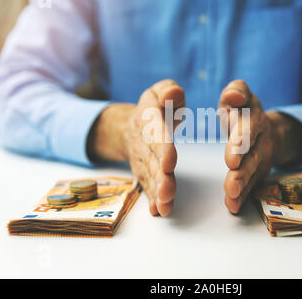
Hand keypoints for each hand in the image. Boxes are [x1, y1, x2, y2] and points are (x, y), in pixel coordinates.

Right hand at [88, 79, 184, 216]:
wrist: (129, 126)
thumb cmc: (154, 107)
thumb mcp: (159, 91)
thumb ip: (168, 90)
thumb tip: (173, 94)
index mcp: (148, 119)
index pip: (155, 133)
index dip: (161, 148)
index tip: (169, 163)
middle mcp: (142, 141)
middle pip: (150, 160)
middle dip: (159, 177)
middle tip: (167, 192)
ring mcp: (141, 159)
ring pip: (149, 176)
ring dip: (156, 192)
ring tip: (165, 206)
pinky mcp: (143, 172)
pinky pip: (147, 186)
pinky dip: (152, 199)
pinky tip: (159, 211)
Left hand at [219, 80, 301, 213]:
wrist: (264, 128)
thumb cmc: (243, 110)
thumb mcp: (240, 94)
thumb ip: (236, 92)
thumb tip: (233, 96)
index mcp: (254, 118)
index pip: (249, 128)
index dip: (241, 141)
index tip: (231, 157)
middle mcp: (261, 140)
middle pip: (253, 155)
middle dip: (243, 169)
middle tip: (232, 181)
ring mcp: (261, 159)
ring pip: (253, 173)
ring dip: (242, 185)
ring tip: (231, 195)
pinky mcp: (257, 173)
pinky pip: (251, 186)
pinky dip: (243, 197)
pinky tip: (233, 206)